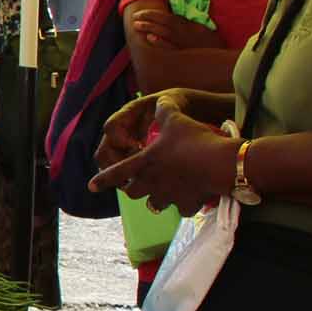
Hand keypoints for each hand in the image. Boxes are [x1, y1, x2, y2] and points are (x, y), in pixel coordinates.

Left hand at [89, 99, 236, 213]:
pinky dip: (183, 204)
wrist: (219, 163)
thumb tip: (160, 101)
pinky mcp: (187, 205)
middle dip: (132, 187)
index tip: (91, 186)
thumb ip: (163, 110)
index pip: (116, 172)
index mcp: (143, 162)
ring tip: (162, 192)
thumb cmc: (193, 139)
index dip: (103, 178)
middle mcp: (151, 182)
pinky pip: (181, 209)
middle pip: (132, 192)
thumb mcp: (175, 118)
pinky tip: (190, 199)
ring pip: (153, 204)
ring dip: (155, 198)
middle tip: (136, 183)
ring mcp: (168, 196)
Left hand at [129, 12, 218, 51]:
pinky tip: (150, 38)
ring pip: (166, 32)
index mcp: (191, 26)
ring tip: (137, 25)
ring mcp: (187, 43)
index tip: (141, 13)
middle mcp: (188, 33)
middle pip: (166, 22)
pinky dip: (161, 42)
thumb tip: (169, 24)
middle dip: (149, 18)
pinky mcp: (186, 54)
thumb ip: (187, 28)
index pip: (170, 17)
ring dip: (151, 27)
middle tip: (135, 16)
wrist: (225, 61)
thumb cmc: (212, 47)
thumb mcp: (202, 33)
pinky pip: (172, 47)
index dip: (154, 14)